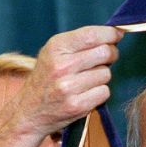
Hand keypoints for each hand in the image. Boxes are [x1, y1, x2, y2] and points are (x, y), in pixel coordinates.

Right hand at [0, 26, 122, 146]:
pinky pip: (104, 92)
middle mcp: (61, 65)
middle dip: (111, 54)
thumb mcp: (53, 53)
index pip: (92, 35)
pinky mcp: (77, 105)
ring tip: (87, 80)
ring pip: (106, 74)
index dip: (110, 34)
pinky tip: (86, 93)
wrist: (28, 112)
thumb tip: (113, 36)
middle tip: (107, 58)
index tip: (117, 35)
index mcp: (55, 47)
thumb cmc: (46, 79)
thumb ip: (79, 43)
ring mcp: (69, 87)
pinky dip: (99, 93)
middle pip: (105, 53)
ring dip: (102, 76)